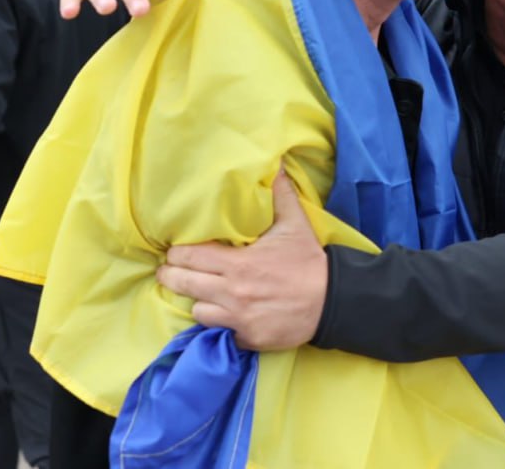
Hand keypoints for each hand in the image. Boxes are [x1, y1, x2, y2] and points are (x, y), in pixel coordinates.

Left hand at [156, 172, 327, 350]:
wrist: (333, 302)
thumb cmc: (309, 263)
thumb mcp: (295, 225)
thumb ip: (280, 196)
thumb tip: (275, 167)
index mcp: (238, 264)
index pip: (189, 257)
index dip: (177, 253)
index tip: (176, 250)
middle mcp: (232, 293)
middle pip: (182, 284)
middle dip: (172, 275)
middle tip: (171, 271)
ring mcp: (238, 319)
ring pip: (196, 311)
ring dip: (197, 301)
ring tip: (201, 294)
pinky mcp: (246, 338)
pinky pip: (218, 333)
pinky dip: (218, 325)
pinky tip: (223, 315)